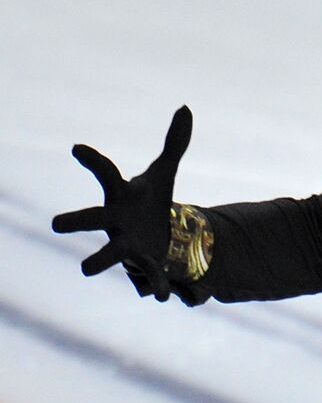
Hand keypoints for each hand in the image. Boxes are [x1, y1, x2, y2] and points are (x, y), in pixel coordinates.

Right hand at [52, 107, 192, 301]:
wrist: (160, 235)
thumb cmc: (152, 202)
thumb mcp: (166, 172)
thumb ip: (175, 143)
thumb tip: (185, 108)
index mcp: (121, 194)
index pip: (105, 172)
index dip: (92, 160)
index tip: (76, 148)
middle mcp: (116, 220)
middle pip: (93, 218)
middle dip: (76, 221)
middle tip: (55, 223)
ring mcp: (127, 243)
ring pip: (111, 253)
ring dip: (99, 260)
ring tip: (85, 269)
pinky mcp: (146, 263)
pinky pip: (151, 276)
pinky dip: (159, 285)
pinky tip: (166, 295)